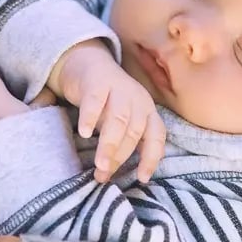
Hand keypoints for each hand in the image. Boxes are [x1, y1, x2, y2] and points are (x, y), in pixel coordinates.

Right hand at [49, 40, 165, 182]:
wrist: (88, 63)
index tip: (142, 178)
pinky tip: (84, 134)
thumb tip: (119, 174)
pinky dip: (90, 118)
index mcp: (147, 111)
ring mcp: (120, 88)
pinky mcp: (98, 80)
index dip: (151, 158)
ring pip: (119, 120)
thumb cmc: (106, 100)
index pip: (156, 136)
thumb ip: (123, 141)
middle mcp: (138, 99)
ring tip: (99, 164)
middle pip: (134, 132)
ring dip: (109, 144)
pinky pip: (95, 100)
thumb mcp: (121, 119)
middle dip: (120, 156)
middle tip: (104, 174)